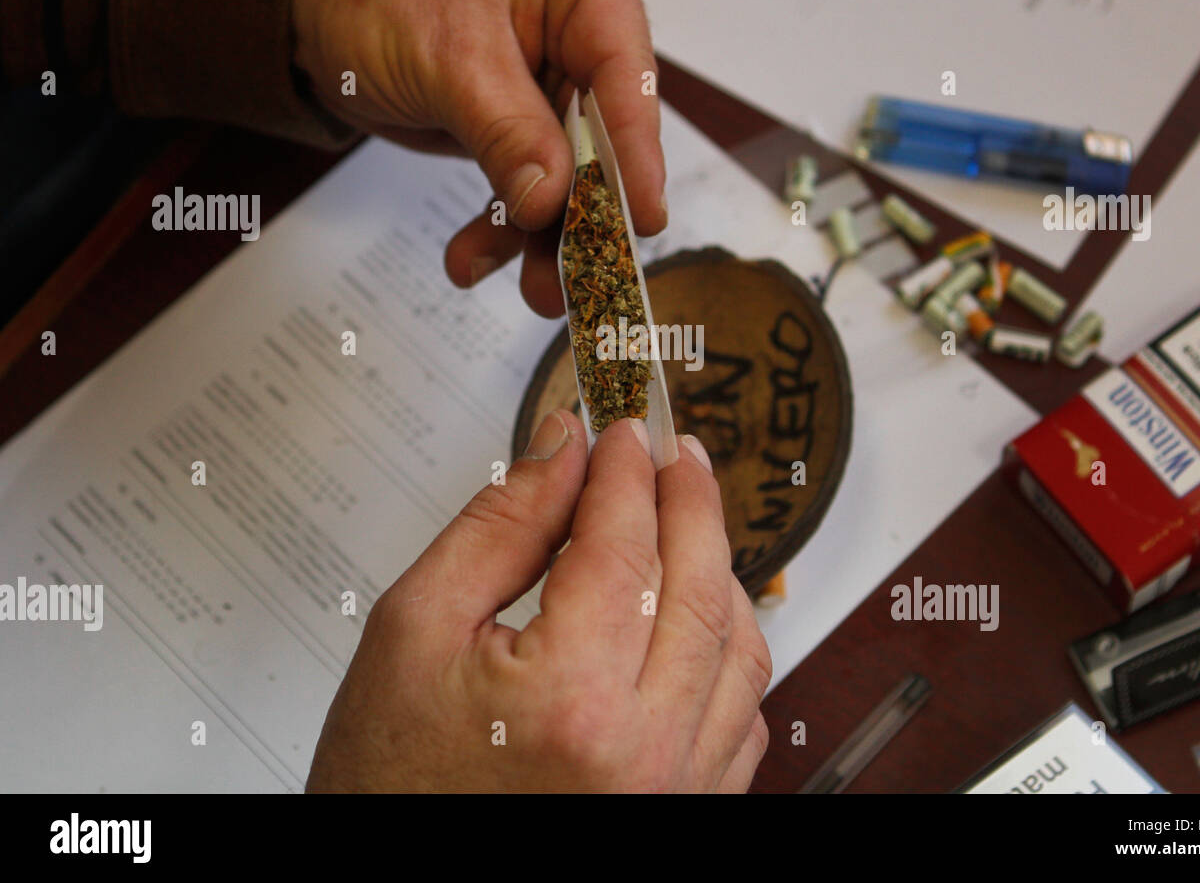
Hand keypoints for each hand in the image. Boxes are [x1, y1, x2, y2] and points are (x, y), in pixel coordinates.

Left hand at [291, 0, 666, 317]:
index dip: (637, 152)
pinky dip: (503, 229)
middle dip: (585, 213)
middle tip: (580, 276)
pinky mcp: (522, 125)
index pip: (626, 73)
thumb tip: (552, 199)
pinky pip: (528, 188)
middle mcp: (580, 29)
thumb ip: (507, 129)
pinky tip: (473, 258)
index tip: (641, 218)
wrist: (310, 1)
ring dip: (545, 238)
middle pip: (606, 138)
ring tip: (535, 290)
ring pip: (570, 176)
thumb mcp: (445, 55)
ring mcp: (553, 82)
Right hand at [306, 413, 771, 791]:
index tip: (622, 427)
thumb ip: (498, 526)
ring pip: (739, 647)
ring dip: (717, 569)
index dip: (626, 470)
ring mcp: (676, 788)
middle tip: (670, 451)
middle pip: (700, 584)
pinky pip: (744, 715)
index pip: (625, 542)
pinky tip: (696, 616)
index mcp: (570, 700)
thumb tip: (562, 449)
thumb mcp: (414, 631)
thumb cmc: (389, 781)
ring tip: (684, 522)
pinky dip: (728, 649)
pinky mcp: (687, 810)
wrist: (398, 881)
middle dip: (688, 499)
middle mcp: (644, 751)